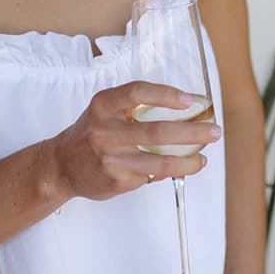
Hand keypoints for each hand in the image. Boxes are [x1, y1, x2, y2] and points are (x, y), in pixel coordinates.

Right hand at [45, 81, 218, 200]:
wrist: (60, 167)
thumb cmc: (89, 134)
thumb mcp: (103, 111)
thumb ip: (133, 107)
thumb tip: (182, 110)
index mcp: (103, 106)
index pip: (137, 92)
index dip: (166, 94)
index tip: (189, 99)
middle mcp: (104, 130)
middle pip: (157, 131)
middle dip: (193, 132)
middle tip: (214, 131)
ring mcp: (111, 158)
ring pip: (160, 162)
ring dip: (189, 161)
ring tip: (203, 158)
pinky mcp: (116, 180)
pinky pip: (151, 175)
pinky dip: (169, 171)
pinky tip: (179, 168)